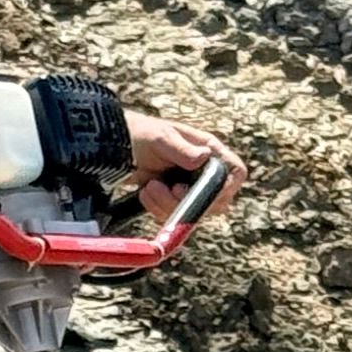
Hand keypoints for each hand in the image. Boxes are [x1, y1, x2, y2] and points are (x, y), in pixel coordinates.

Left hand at [126, 109, 241, 220]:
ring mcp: (190, 189)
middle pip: (217, 201)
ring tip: (150, 186)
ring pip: (194, 213)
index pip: (235, 172)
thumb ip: (183, 150)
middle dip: (191, 201)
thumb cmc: (142, 134)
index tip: (203, 191)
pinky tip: (145, 191)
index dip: (227, 186)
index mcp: (209, 150)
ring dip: (168, 205)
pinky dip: (157, 208)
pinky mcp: (174, 202)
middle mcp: (204, 172)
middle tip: (172, 189)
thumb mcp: (163, 138)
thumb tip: (204, 158)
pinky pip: (174, 217)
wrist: (117, 148)